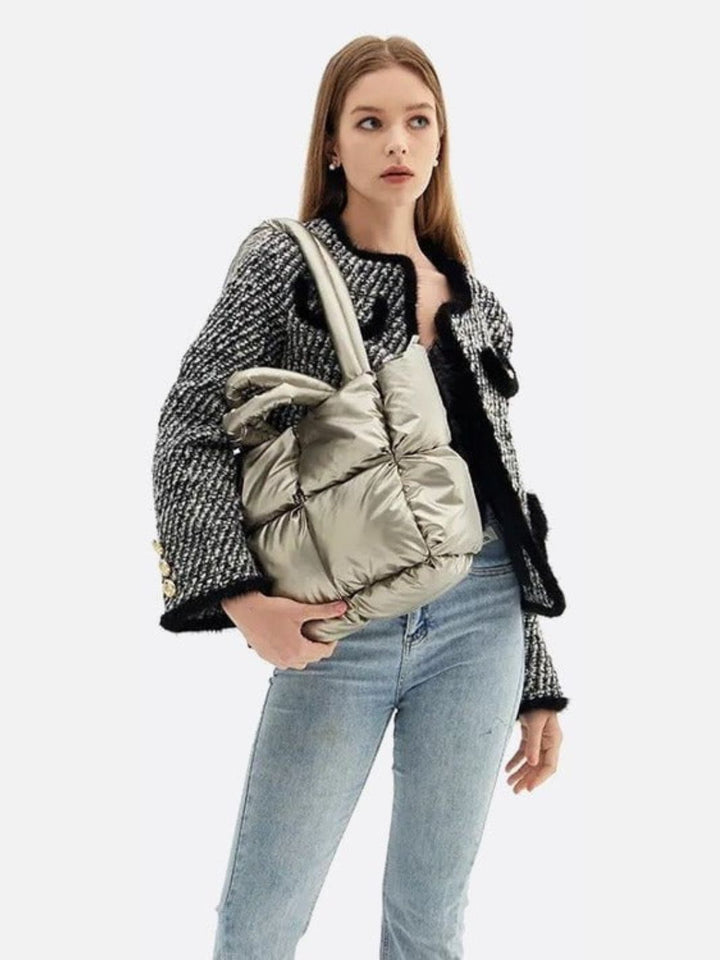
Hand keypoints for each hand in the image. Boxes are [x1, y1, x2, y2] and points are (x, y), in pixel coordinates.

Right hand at [221, 592, 347, 668]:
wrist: (245, 610)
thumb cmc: (272, 609)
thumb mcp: (300, 610)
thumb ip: (324, 611)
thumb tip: (344, 607)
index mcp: (299, 650)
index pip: (324, 652)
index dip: (330, 642)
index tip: (330, 632)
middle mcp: (288, 660)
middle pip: (312, 658)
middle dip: (318, 647)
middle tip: (319, 632)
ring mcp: (275, 660)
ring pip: (298, 662)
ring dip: (304, 652)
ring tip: (304, 636)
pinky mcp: (265, 656)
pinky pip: (284, 660)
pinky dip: (290, 653)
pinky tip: (288, 639)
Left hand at [505, 708, 562, 792]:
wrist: (533, 690)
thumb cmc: (537, 705)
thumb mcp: (535, 724)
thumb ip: (533, 743)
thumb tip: (532, 763)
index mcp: (554, 742)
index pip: (550, 767)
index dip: (539, 779)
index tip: (529, 789)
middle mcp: (548, 743)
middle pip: (539, 767)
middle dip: (527, 779)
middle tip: (515, 791)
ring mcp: (539, 740)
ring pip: (530, 762)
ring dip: (520, 773)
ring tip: (509, 783)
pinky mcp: (530, 736)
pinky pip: (524, 753)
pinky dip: (516, 761)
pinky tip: (507, 769)